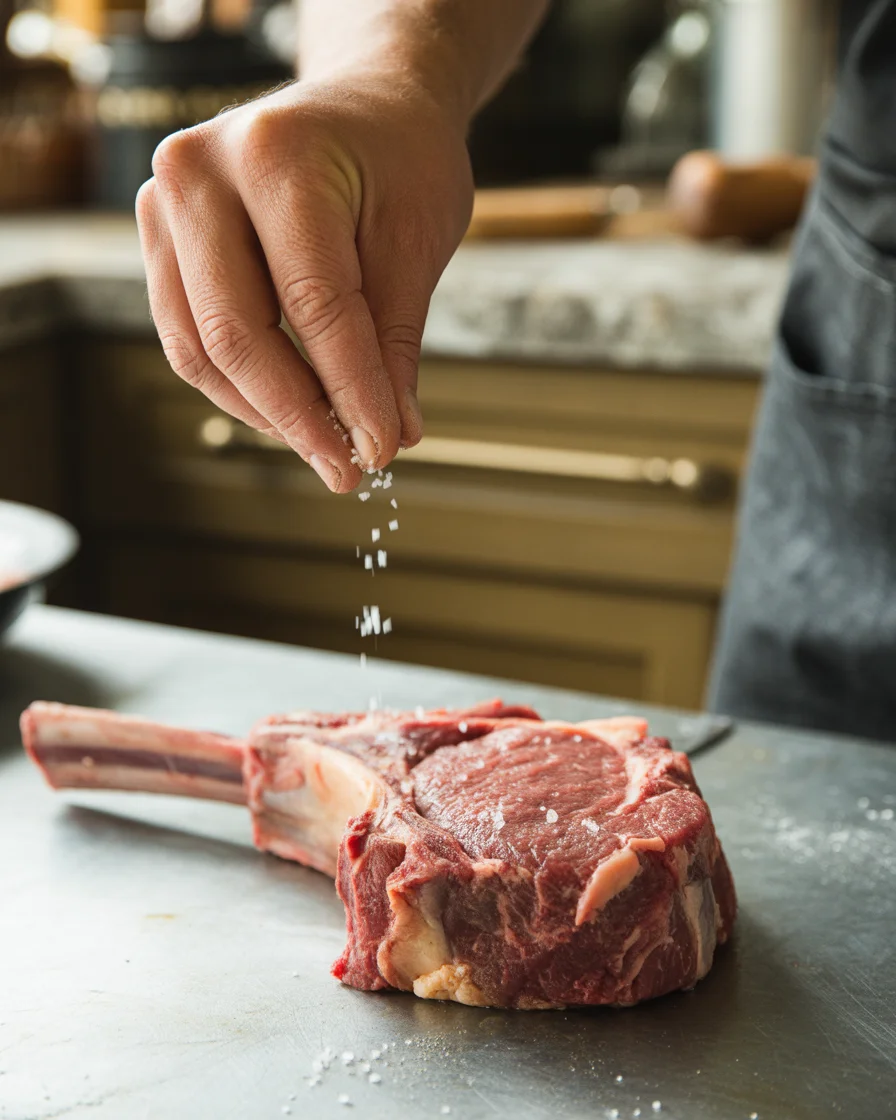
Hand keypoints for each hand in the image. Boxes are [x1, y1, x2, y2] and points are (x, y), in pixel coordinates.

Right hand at [136, 76, 473, 491]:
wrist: (363, 106)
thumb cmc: (399, 159)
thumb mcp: (416, 241)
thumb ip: (393, 341)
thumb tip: (388, 436)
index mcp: (277, 156)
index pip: (313, 305)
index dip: (350, 390)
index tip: (380, 451)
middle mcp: (200, 172)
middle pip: (237, 332)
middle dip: (296, 417)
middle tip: (346, 470)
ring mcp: (165, 202)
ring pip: (199, 347)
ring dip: (262, 412)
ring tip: (325, 445)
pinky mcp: (159, 237)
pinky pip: (187, 337)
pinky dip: (238, 385)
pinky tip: (288, 410)